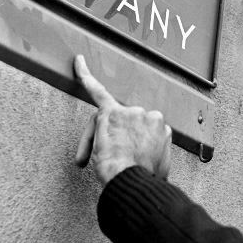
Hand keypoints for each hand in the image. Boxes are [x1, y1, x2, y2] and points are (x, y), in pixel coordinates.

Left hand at [73, 55, 171, 184]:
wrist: (133, 180)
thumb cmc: (144, 178)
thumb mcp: (162, 168)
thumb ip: (157, 156)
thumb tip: (155, 164)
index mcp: (163, 127)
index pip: (140, 132)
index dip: (129, 147)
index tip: (128, 160)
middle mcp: (149, 115)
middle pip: (124, 124)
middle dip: (115, 141)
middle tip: (109, 161)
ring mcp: (130, 112)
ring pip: (108, 122)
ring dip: (99, 139)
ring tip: (95, 159)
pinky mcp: (110, 112)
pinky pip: (97, 90)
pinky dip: (85, 75)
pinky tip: (79, 61)